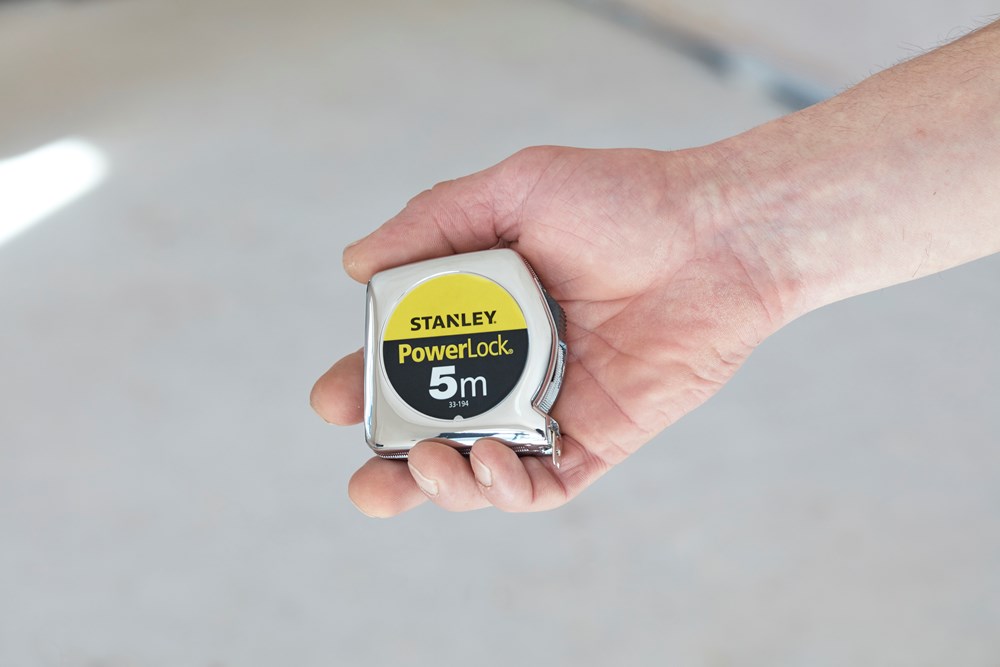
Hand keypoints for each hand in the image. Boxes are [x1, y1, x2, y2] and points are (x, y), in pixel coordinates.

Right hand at [311, 145, 788, 515]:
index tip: (332, 401)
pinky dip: (508, 490)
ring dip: (443, 487)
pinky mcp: (599, 436)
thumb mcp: (516, 189)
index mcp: (480, 312)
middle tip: (367, 480)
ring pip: (481, 471)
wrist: (718, 232)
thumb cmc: (622, 200)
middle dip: (392, 467)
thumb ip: (433, 221)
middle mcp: (509, 366)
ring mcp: (551, 407)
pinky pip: (544, 483)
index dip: (362, 385)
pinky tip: (489, 466)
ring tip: (429, 465)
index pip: (405, 362)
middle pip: (434, 432)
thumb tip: (353, 265)